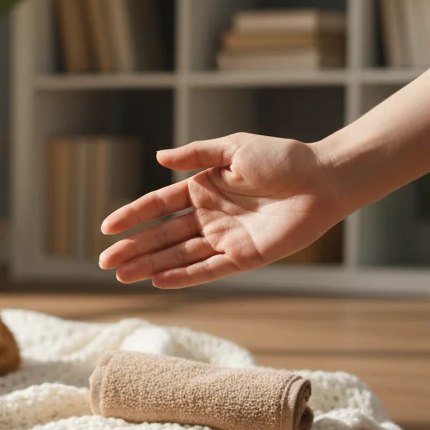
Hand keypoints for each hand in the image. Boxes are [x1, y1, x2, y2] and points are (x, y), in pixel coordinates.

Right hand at [98, 133, 347, 287]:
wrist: (323, 178)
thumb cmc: (283, 158)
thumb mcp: (234, 147)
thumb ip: (196, 154)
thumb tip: (158, 158)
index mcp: (202, 189)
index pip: (158, 206)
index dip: (132, 216)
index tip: (107, 228)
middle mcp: (209, 217)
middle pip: (162, 236)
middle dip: (133, 249)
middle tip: (105, 262)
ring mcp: (224, 239)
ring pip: (178, 256)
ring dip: (150, 266)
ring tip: (122, 276)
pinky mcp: (244, 257)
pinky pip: (209, 270)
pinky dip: (184, 277)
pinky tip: (159, 281)